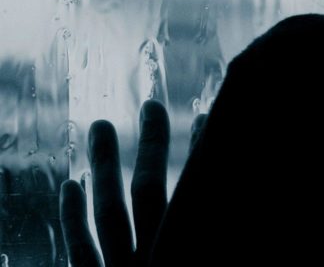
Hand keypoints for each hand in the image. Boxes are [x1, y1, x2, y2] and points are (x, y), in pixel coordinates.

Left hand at [60, 100, 205, 266]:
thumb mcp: (211, 259)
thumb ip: (200, 213)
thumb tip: (217, 180)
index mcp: (183, 245)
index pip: (196, 191)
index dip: (200, 148)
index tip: (203, 116)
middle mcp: (153, 256)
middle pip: (150, 192)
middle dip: (153, 146)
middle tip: (151, 106)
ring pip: (110, 213)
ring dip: (105, 166)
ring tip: (100, 127)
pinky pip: (80, 250)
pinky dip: (73, 218)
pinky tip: (71, 186)